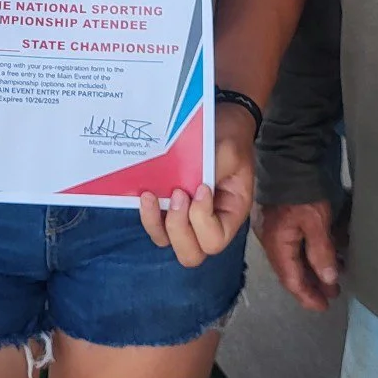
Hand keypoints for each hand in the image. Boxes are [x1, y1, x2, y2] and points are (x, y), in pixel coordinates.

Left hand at [138, 120, 254, 267]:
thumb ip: (210, 171)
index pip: (215, 240)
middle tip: (177, 195)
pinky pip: (155, 224)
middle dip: (178, 229)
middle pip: (191, 254)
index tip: (202, 188)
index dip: (202, 220)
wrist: (222, 123)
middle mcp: (209, 223)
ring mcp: (187, 218)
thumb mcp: (228, 152)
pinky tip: (146, 193)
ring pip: (168, 241)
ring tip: (152, 196)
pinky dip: (148, 214)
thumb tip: (188, 186)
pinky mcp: (169, 207)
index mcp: (231, 214)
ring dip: (157, 223)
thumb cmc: (229, 139)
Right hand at [257, 200, 340, 311]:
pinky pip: (295, 245)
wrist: (289, 157)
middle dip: (311, 285)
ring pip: (293, 258)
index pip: (291, 279)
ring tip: (332, 277)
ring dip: (312, 270)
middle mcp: (271, 239)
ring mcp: (274, 228)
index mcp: (276, 244)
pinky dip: (309, 254)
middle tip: (332, 294)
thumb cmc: (302, 191)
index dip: (307, 296)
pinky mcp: (281, 218)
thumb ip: (321, 252)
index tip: (325, 306)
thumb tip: (328, 279)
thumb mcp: (316, 222)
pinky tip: (324, 254)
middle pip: (290, 271)